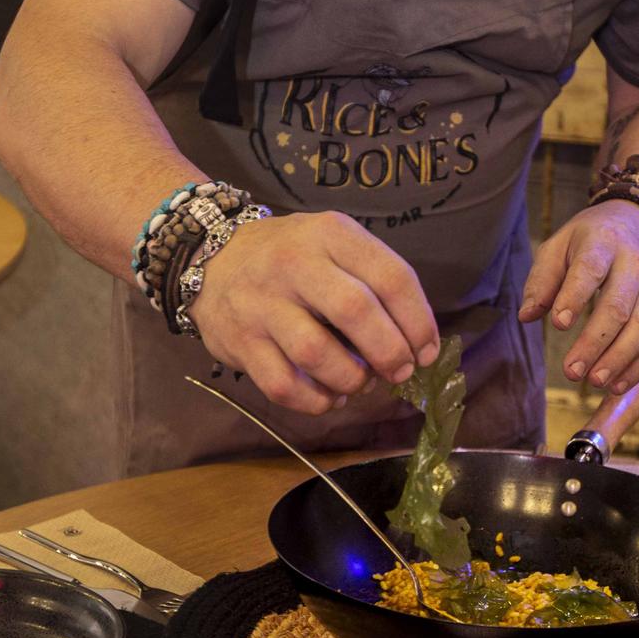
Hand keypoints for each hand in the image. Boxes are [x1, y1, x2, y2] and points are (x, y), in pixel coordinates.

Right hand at [188, 210, 439, 415]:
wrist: (211, 256)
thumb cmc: (291, 256)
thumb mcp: (333, 243)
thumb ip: (373, 279)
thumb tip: (416, 343)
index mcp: (331, 234)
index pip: (391, 277)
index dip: (419, 322)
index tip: (427, 351)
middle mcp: (295, 264)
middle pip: (356, 312)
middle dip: (390, 352)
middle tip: (400, 371)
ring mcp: (262, 304)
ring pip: (318, 354)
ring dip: (352, 380)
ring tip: (360, 383)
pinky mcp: (240, 341)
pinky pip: (284, 386)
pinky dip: (315, 402)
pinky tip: (328, 397)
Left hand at [518, 201, 638, 394]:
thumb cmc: (591, 238)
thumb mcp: (560, 245)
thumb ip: (542, 280)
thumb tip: (525, 317)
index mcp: (603, 242)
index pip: (590, 269)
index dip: (575, 297)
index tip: (558, 324)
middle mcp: (634, 264)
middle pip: (618, 306)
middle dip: (595, 342)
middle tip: (572, 371)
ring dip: (619, 359)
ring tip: (595, 382)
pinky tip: (617, 384)